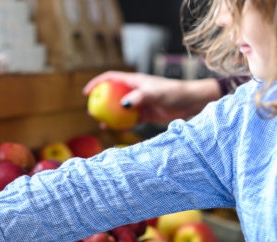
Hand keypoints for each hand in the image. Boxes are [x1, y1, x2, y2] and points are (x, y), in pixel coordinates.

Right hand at [83, 71, 221, 123]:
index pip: (111, 78)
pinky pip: (130, 119)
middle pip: (113, 94)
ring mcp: (140, 103)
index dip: (97, 83)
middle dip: (100, 101)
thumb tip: (122, 104)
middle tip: (91, 110)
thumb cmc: (174, 93)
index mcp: (135, 80)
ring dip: (110, 115)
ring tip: (100, 123)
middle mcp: (135, 90)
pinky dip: (121, 124)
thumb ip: (139, 97)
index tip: (86, 93)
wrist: (190, 103)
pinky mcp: (146, 114)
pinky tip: (114, 130)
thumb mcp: (155, 94)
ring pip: (120, 108)